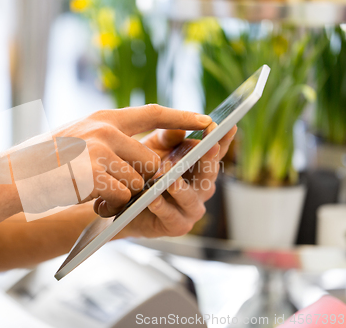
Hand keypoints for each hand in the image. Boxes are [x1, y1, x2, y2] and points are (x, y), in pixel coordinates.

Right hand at [52, 105, 211, 216]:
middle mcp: (105, 129)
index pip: (153, 112)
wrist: (18, 176)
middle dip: (143, 178)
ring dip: (122, 191)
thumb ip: (112, 138)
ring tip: (94, 187)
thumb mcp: (81, 138)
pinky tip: (89, 195)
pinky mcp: (94, 174)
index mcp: (104, 118)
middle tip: (120, 183)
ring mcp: (99, 150)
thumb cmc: (50, 161)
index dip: (182, 116)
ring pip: (137, 181)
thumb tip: (148, 153)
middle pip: (149, 159)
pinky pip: (121, 195)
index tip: (207, 121)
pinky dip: (110, 202)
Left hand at [119, 124, 236, 237]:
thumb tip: (178, 128)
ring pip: (190, 197)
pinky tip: (153, 199)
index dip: (223, 139)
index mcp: (199, 167)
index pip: (215, 151)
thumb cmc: (143, 173)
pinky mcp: (177, 226)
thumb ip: (165, 138)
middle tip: (208, 146)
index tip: (228, 125)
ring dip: (181, 188)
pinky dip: (163, 207)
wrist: (123, 206)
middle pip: (209, 173)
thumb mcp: (151, 149)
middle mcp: (201, 188)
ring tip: (171, 180)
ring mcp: (191, 208)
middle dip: (208, 159)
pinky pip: (171, 216)